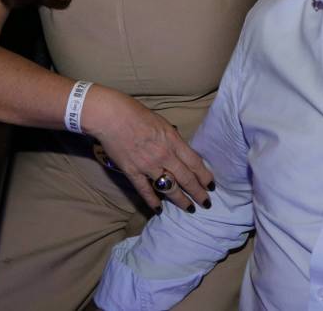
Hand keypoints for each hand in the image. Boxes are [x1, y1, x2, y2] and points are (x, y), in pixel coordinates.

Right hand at [86, 86, 212, 212]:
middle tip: (206, 203)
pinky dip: (152, 201)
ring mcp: (148, 165)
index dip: (204, 176)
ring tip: (189, 208)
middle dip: (198, 193)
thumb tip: (179, 149)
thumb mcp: (162, 123)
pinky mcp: (132, 172)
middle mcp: (164, 155)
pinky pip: (145, 190)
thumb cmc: (136, 113)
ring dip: (180, 200)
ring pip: (169, 188)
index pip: (195, 163)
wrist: (111, 116)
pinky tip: (159, 209)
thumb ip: (172, 139)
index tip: (211, 185)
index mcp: (173, 141)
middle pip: (186, 178)